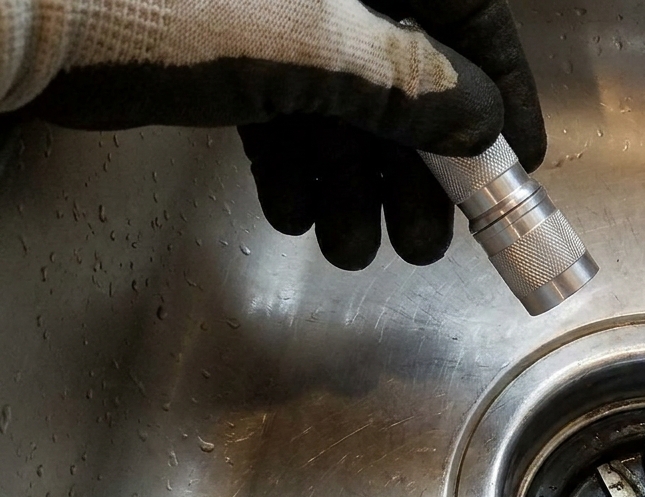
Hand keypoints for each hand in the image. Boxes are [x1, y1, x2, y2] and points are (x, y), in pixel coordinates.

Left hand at [1, 0, 544, 268]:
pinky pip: (285, 112)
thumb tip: (479, 120)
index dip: (499, 93)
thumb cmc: (163, 4)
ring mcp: (277, 12)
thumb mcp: (313, 46)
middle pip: (405, 73)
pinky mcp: (224, 50)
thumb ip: (407, 83)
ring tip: (357, 247)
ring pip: (343, 105)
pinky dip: (298, 169)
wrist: (20, 15)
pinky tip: (301, 216)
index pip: (465, 14)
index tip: (518, 164)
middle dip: (417, 168)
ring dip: (356, 185)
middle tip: (428, 238)